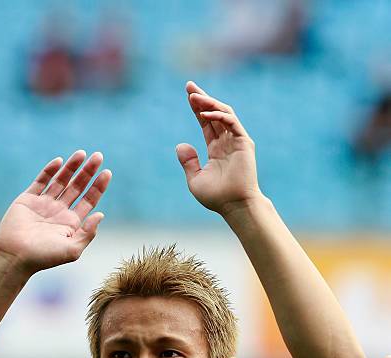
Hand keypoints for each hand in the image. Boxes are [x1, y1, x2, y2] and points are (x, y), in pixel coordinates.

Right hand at [0, 150, 110, 272]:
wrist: (15, 257)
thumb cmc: (44, 257)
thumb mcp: (72, 250)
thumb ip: (88, 233)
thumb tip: (101, 214)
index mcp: (71, 223)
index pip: (89, 200)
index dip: (98, 186)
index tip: (107, 173)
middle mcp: (59, 212)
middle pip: (77, 187)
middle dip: (88, 172)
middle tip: (98, 156)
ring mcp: (43, 204)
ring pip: (61, 181)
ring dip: (71, 167)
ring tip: (82, 153)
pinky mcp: (27, 200)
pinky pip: (40, 181)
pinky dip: (49, 171)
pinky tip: (60, 161)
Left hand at [176, 81, 261, 215]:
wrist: (234, 205)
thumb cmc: (217, 197)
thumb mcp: (195, 179)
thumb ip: (188, 162)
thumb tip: (180, 145)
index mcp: (216, 149)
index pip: (206, 123)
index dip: (197, 109)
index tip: (188, 95)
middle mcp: (227, 142)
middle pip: (214, 113)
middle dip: (202, 98)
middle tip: (189, 86)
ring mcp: (237, 141)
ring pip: (224, 113)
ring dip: (209, 103)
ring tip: (194, 97)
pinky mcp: (244, 143)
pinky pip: (231, 122)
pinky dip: (218, 116)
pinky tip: (204, 115)